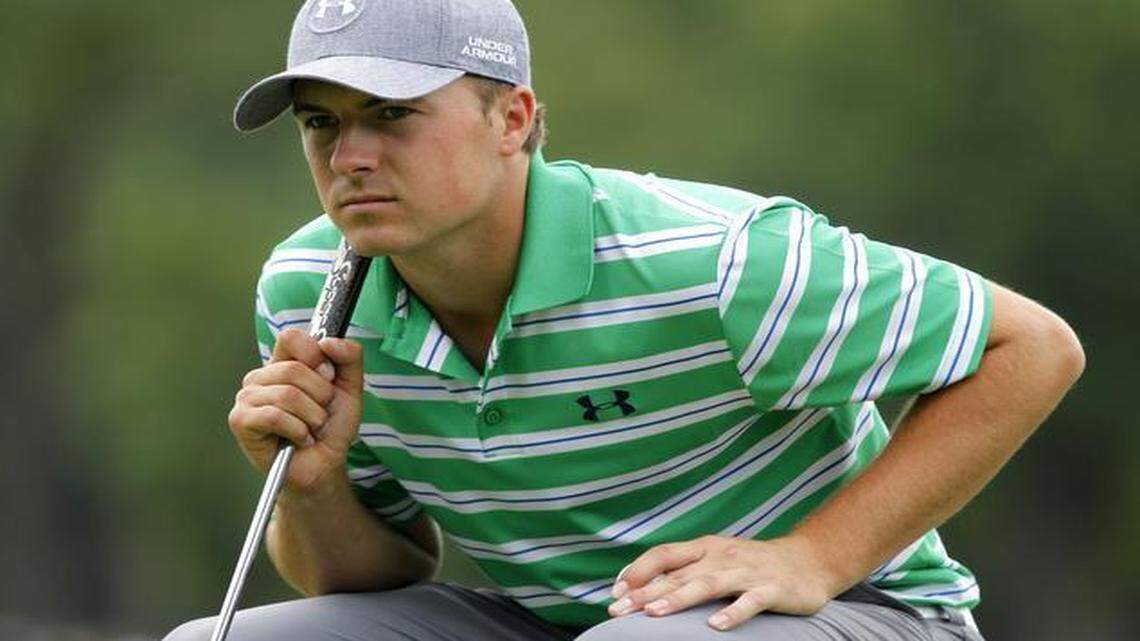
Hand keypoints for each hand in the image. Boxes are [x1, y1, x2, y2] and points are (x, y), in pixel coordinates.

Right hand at [228, 328, 363, 491]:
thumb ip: (349, 357)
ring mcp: (247, 398)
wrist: (324, 464)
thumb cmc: (331, 427)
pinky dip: (297, 430)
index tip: (328, 376)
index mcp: (283, 363)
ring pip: (287, 394)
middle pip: (293, 369)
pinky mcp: (241, 420)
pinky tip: (300, 439)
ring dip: (312, 417)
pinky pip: (274, 416)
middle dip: (320, 396)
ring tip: (311, 428)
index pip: (290, 337)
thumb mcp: (351, 387)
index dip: (315, 355)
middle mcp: (261, 377)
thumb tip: (329, 341)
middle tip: (321, 413)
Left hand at [607, 535, 837, 630]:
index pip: (664, 555)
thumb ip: (684, 570)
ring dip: (679, 598)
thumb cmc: (753, 564)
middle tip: (618, 609)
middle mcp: (722, 557)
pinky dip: (733, 613)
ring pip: (708, 585)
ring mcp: (747, 573)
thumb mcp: (717, 559)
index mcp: (705, 548)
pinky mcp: (772, 589)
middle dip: (646, 592)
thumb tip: (642, 587)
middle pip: (678, 574)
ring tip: (654, 613)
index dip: (638, 571)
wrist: (809, 560)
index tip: (615, 592)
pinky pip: (750, 602)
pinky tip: (715, 626)